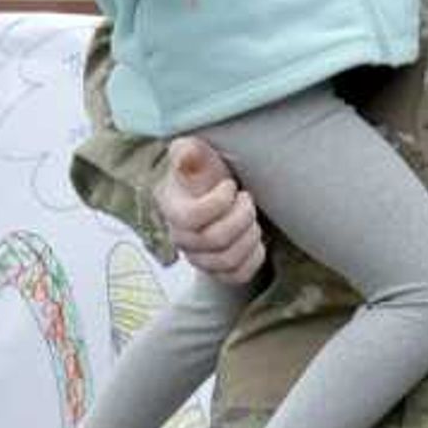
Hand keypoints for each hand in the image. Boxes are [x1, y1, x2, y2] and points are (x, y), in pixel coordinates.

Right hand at [158, 135, 263, 282]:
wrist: (217, 195)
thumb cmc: (207, 173)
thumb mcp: (198, 154)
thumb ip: (189, 152)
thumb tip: (185, 154)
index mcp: (172, 209)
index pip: (190, 218)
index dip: (217, 203)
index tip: (230, 186)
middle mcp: (181, 238)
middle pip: (214, 240)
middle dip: (241, 217)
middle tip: (247, 199)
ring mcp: (199, 258)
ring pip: (227, 260)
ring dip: (250, 236)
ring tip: (252, 217)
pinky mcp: (217, 271)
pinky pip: (237, 276)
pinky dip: (254, 258)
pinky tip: (254, 238)